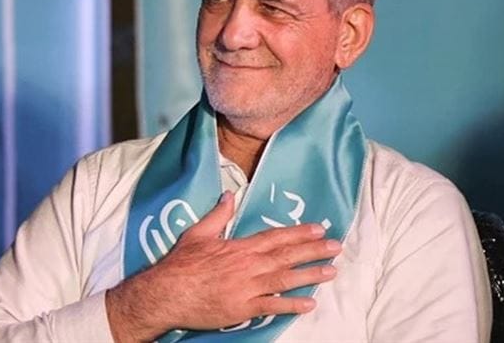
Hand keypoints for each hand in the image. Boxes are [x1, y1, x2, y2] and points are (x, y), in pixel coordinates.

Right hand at [105, 191, 340, 341]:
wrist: (168, 292)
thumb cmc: (182, 263)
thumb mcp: (198, 233)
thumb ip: (218, 214)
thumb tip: (230, 194)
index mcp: (240, 246)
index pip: (276, 237)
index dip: (299, 232)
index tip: (319, 228)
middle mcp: (249, 265)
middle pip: (287, 255)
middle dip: (313, 250)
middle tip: (336, 246)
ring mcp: (248, 287)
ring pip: (285, 279)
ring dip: (310, 274)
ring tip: (331, 270)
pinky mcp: (243, 308)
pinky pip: (272, 306)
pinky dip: (292, 305)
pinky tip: (310, 303)